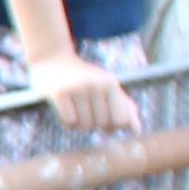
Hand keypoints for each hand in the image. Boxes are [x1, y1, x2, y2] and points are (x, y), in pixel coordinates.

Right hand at [28, 53, 142, 137]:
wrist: (51, 59)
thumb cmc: (84, 78)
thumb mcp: (108, 87)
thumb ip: (125, 107)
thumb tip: (137, 130)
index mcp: (110, 83)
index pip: (120, 121)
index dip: (111, 125)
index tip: (102, 117)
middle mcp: (96, 84)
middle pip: (101, 124)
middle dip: (93, 122)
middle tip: (85, 108)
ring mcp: (77, 88)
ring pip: (84, 125)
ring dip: (79, 122)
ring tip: (74, 107)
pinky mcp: (59, 93)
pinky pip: (69, 123)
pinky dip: (66, 121)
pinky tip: (64, 108)